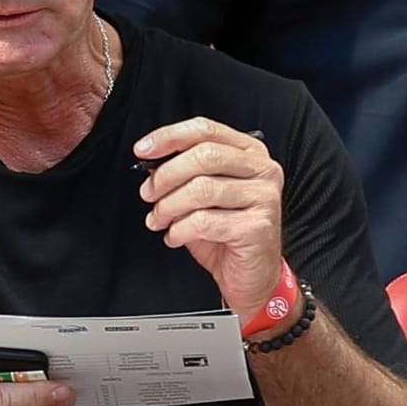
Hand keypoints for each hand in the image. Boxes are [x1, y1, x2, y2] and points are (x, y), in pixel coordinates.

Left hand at [136, 118, 283, 325]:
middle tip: (148, 194)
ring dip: (169, 207)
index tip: (142, 149)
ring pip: (201, 189)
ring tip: (159, 220)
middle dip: (166, 175)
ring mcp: (264, 197)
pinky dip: (179, 230)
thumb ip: (185, 173)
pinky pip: (204, 221)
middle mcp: (263, 170)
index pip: (206, 129)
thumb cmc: (225, 233)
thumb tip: (151, 163)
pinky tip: (175, 236)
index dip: (170, 136)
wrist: (251, 276)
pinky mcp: (257, 226)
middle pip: (204, 156)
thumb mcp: (204, 195)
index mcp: (250, 152)